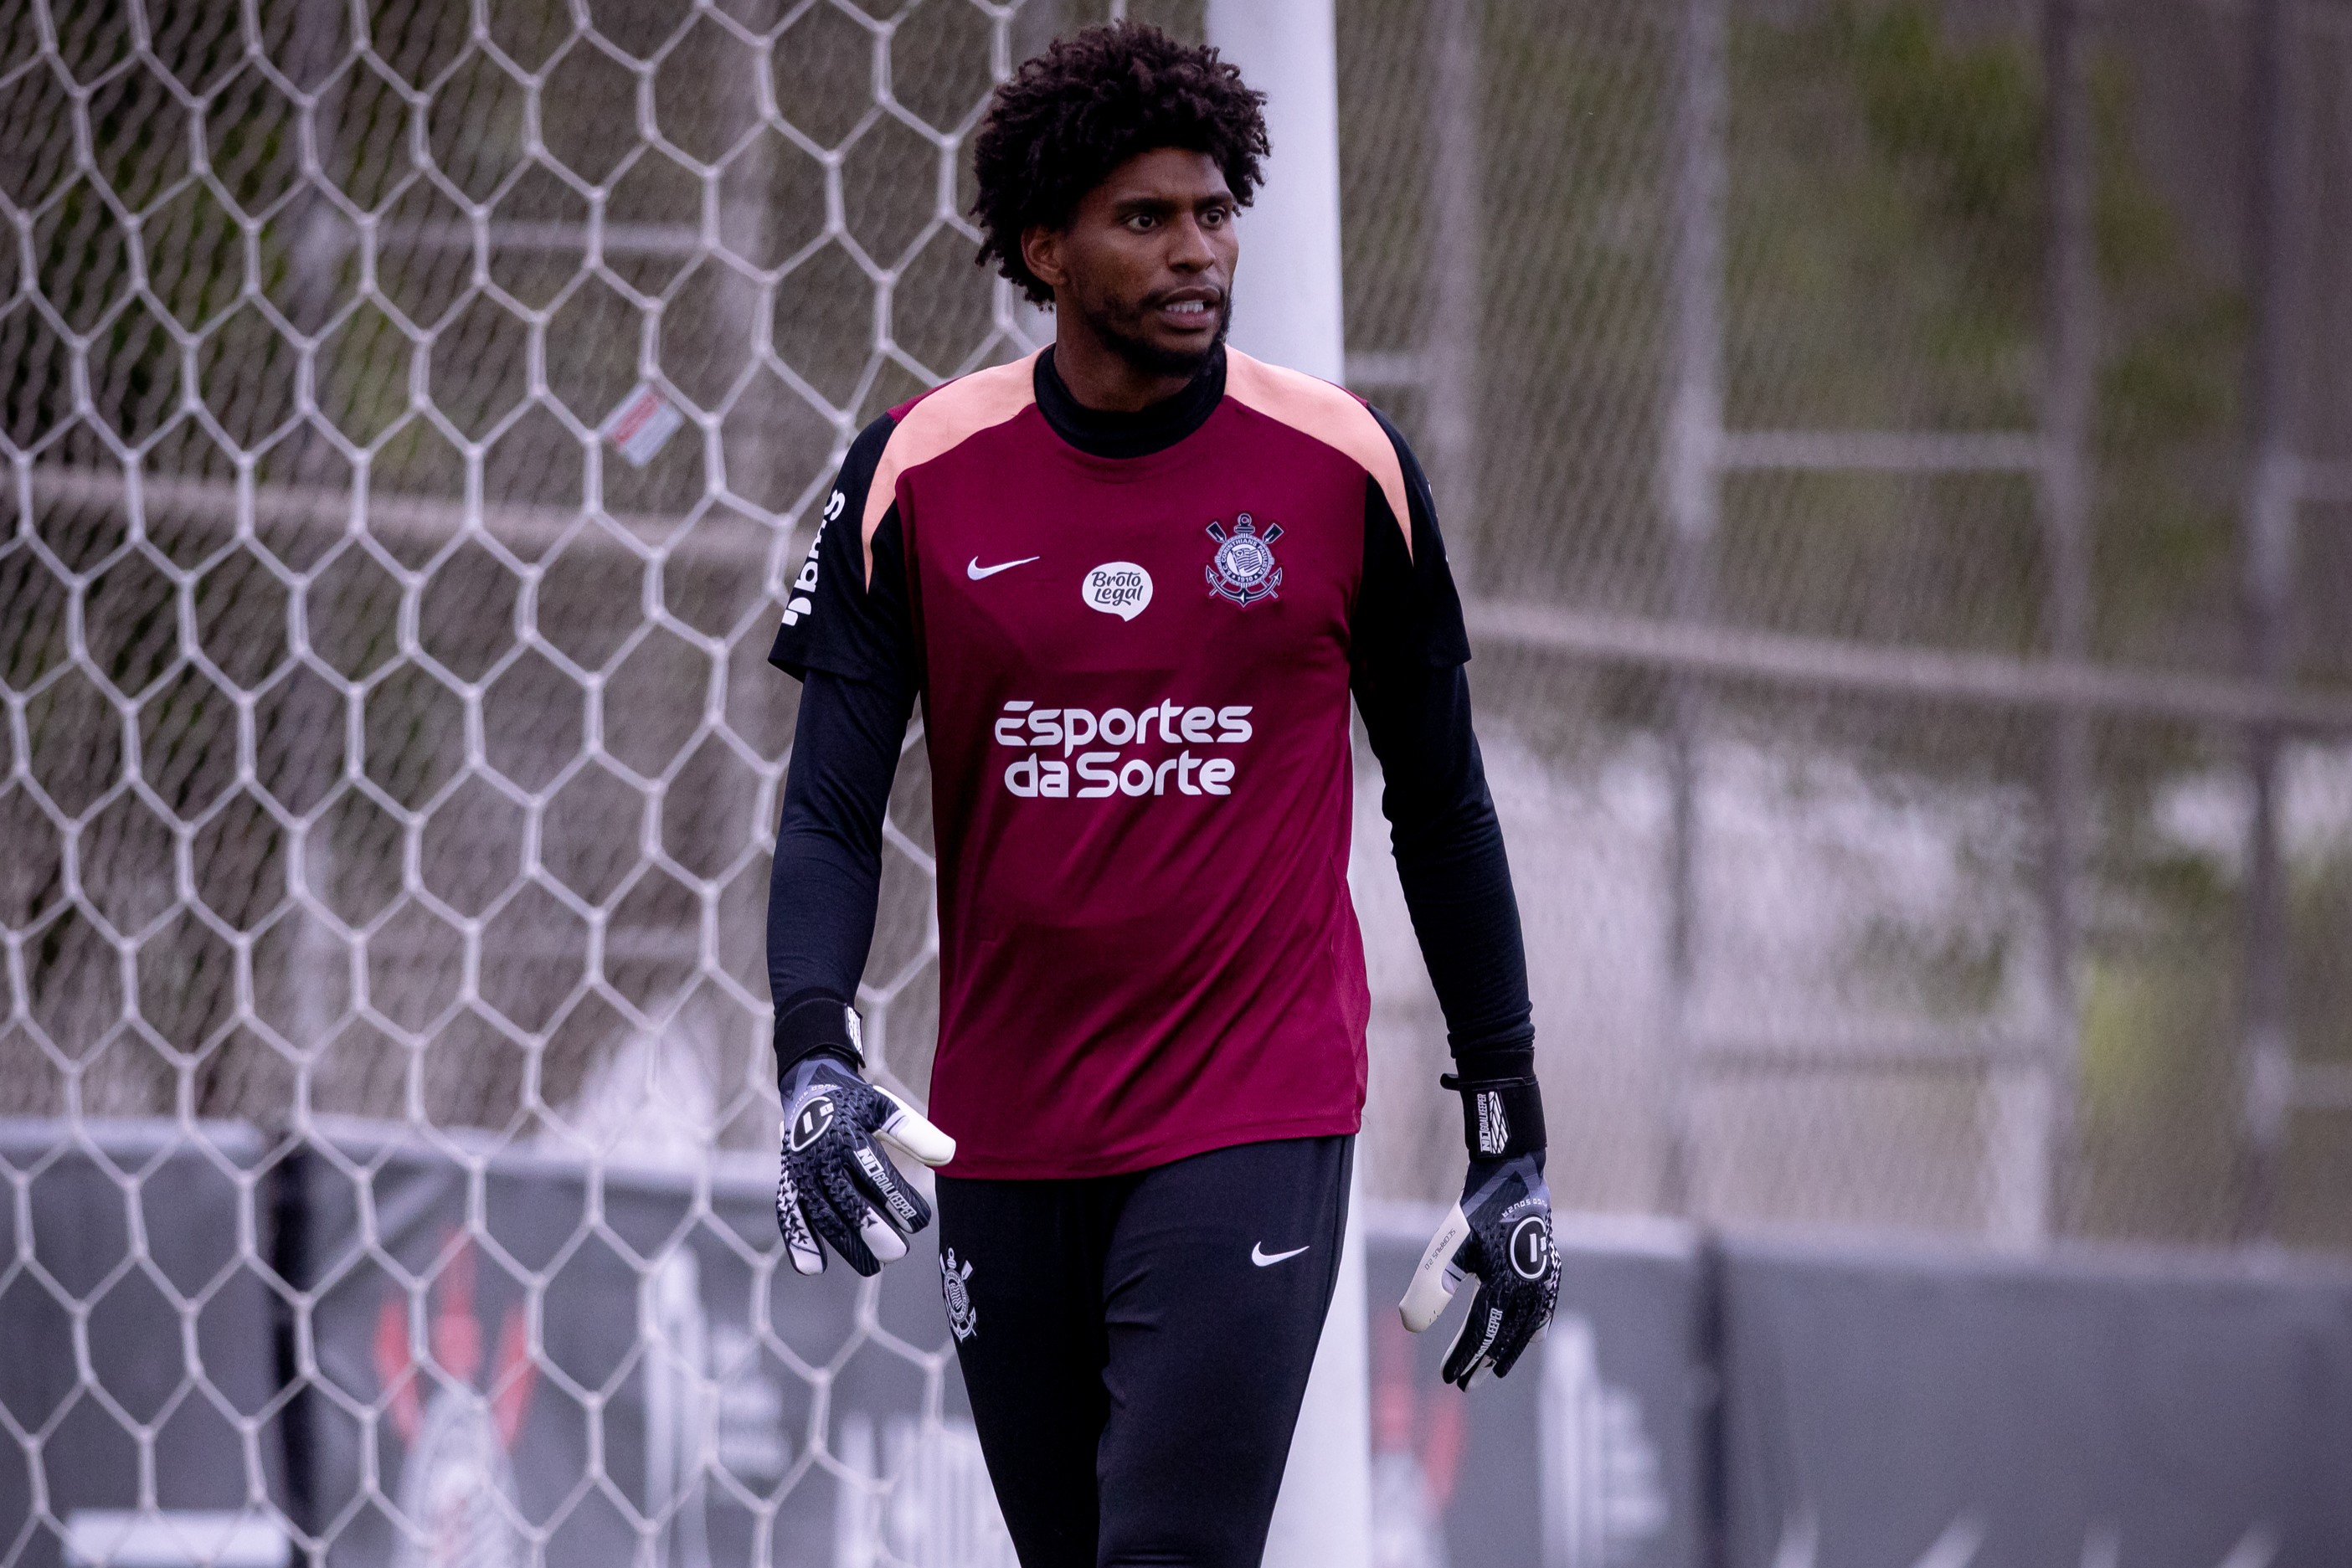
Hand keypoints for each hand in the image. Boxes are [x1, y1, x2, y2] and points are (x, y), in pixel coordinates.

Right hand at [775, 1056, 955, 1276]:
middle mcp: (821, 1156)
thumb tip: (950, 1154)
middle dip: (872, 1230)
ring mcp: (802, 1172)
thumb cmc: (858, 1105)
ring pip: (821, 1214)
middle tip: (898, 1253)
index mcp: (849, 1136)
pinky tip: (814, 1268)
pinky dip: (799, 1241)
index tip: (922, 1222)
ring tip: (871, 1267)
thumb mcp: (887, 1108)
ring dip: (844, 1244)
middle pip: (847, 1201)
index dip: (899, 1200)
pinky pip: (789, 1214)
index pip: (876, 1174)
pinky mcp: (789, 1183)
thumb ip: (916, 1132)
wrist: (810, 1090)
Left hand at [1398, 1152, 1558, 1388]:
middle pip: (1504, 1338)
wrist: (1511, 1175)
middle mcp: (1528, 1290)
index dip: (1463, 1358)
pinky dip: (1535, 1328)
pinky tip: (1532, 1339)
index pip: (1480, 1335)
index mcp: (1503, 1287)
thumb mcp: (1446, 1247)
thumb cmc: (1474, 1212)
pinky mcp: (1549, 1268)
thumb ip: (1429, 1287)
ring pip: (1526, 1329)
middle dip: (1484, 1362)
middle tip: (1467, 1385)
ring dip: (1509, 1351)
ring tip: (1495, 1370)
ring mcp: (1543, 1280)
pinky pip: (1544, 1310)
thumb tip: (1409, 1326)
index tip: (1448, 1378)